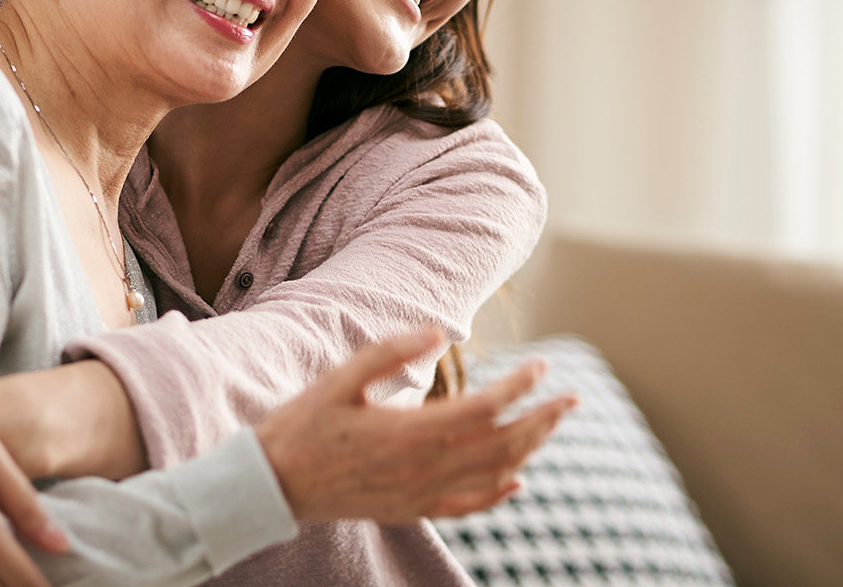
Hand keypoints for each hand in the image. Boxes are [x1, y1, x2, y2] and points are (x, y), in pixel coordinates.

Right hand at [254, 329, 575, 522]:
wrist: (272, 484)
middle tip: (570, 398)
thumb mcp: (341, 378)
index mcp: (410, 432)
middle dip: (542, 420)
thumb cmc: (303, 424)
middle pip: (502, 444)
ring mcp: (420, 495)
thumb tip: (441, 332)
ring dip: (529, 449)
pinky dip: (499, 495)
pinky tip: (518, 481)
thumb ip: (391, 352)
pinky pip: (468, 507)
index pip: (486, 409)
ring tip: (550, 425)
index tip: (541, 365)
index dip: (519, 386)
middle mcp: (423, 469)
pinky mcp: (411, 510)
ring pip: (492, 475)